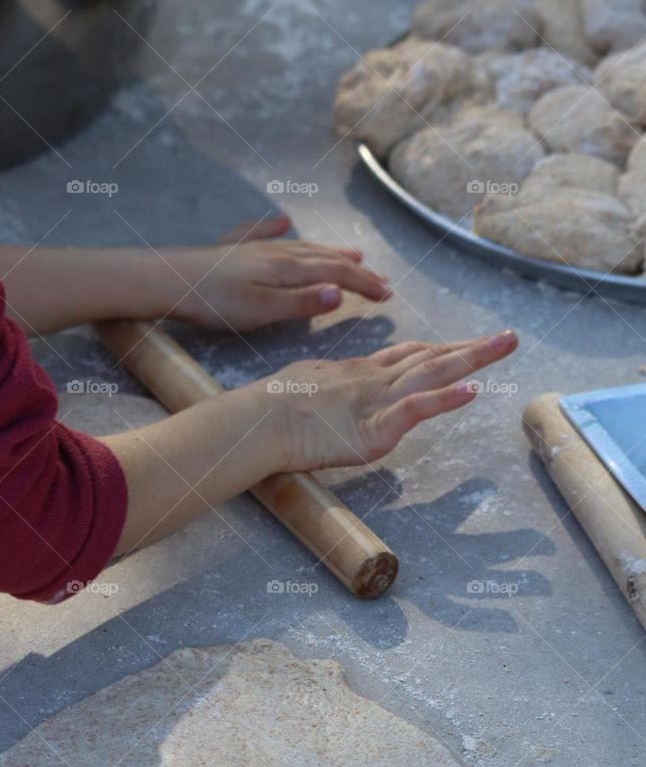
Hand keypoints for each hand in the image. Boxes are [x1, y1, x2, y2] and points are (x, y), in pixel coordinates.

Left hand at [153, 215, 391, 331]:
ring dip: (329, 251)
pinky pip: (261, 233)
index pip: (336, 275)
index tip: (387, 296)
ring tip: (351, 254)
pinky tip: (283, 221)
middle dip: (356, 270)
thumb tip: (340, 294)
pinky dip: (277, 228)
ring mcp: (252, 247)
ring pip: (301, 246)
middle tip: (380, 281)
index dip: (364, 285)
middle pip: (324, 259)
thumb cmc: (213, 302)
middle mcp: (275, 252)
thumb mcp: (261, 310)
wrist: (167, 279)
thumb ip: (301, 303)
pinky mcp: (230, 249)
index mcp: (287, 269)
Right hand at [247, 330, 518, 470]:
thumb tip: (329, 392)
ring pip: (433, 374)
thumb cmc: (270, 409)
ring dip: (473, 360)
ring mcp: (376, 402)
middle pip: (431, 358)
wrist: (258, 420)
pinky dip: (446, 400)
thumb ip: (327, 387)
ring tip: (505, 346)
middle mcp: (373, 381)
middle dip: (472, 348)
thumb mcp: (305, 385)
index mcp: (358, 374)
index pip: (409, 357)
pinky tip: (474, 391)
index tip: (465, 345)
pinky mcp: (374, 429)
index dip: (440, 350)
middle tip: (508, 337)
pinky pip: (417, 409)